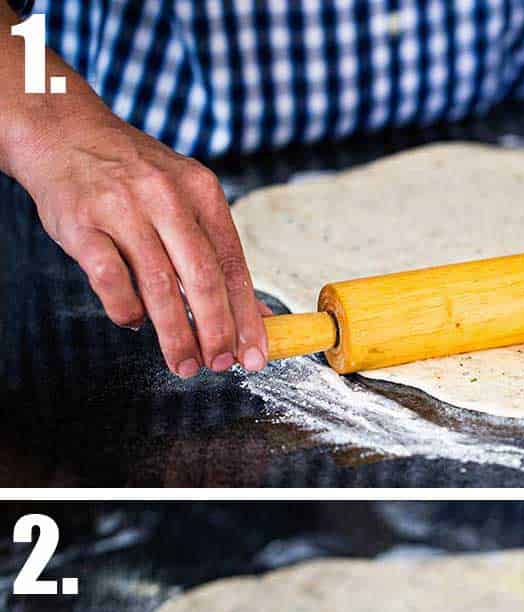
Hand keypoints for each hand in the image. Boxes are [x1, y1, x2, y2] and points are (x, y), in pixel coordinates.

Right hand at [11, 90, 267, 378]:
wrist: (64, 133)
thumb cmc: (132, 177)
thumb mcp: (185, 200)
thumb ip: (218, 256)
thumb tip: (259, 318)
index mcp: (200, 191)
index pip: (233, 265)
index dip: (247, 317)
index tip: (254, 355)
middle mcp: (165, 196)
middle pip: (203, 277)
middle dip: (217, 331)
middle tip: (220, 365)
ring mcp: (121, 208)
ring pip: (159, 285)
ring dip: (176, 335)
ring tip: (185, 364)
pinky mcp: (82, 224)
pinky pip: (110, 280)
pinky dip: (126, 309)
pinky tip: (134, 322)